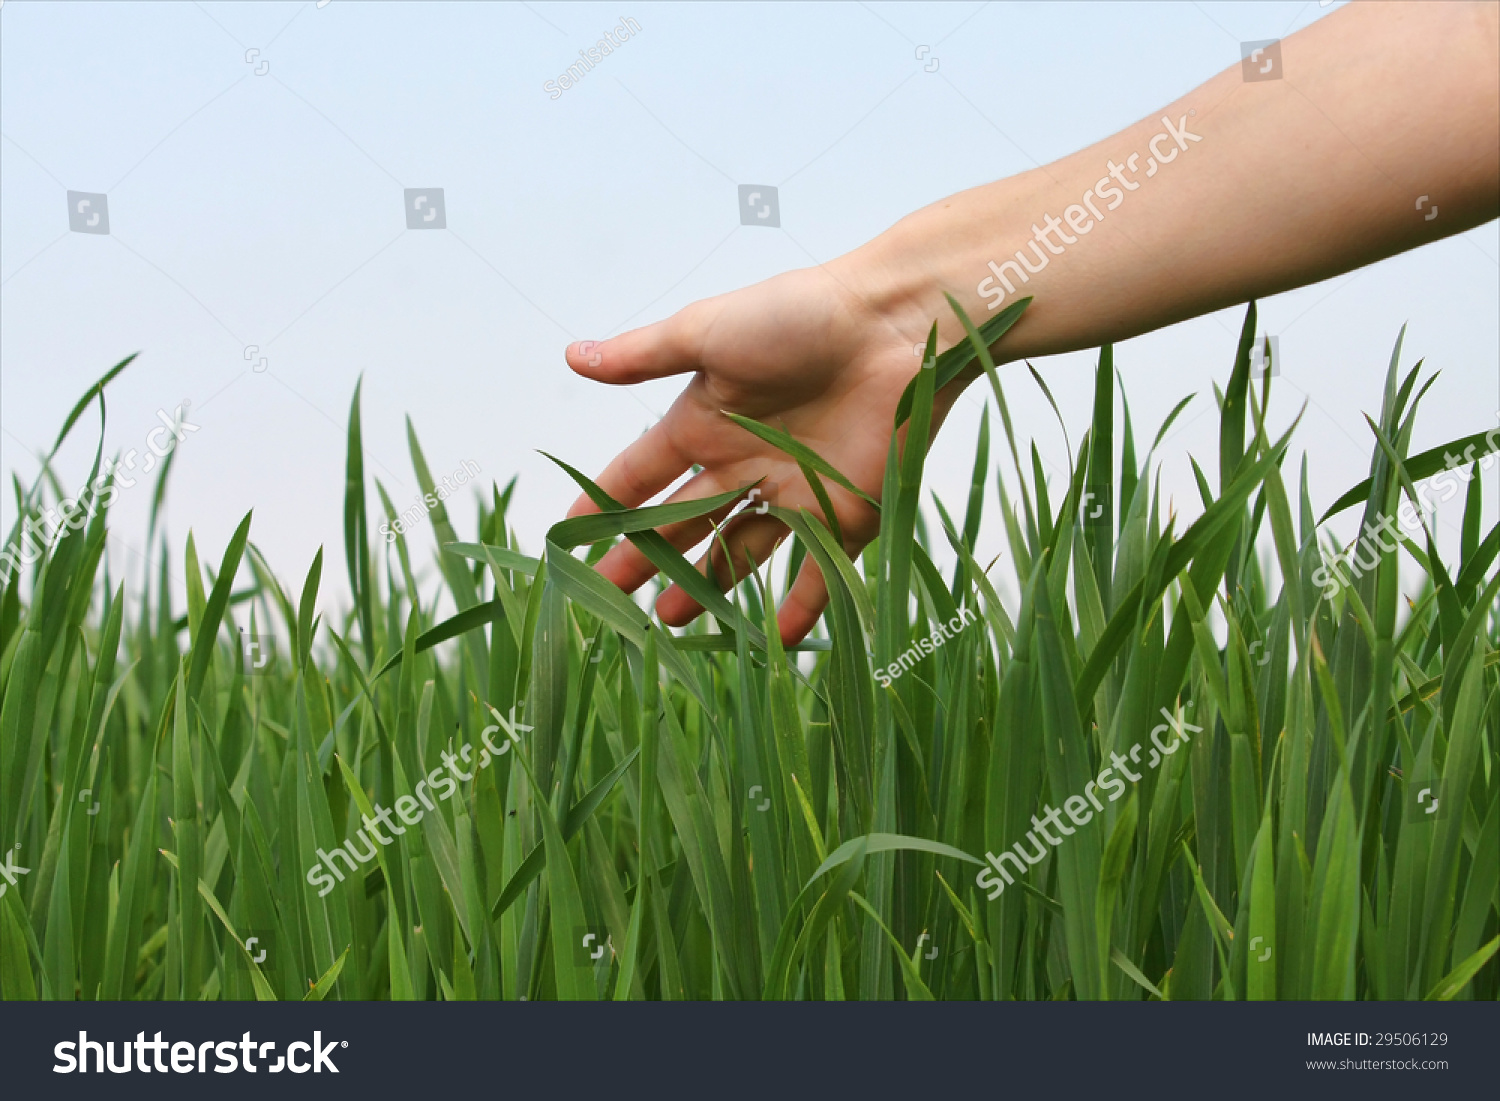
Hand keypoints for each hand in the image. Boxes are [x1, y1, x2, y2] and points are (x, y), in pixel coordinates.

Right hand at [563, 254, 956, 644]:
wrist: (898, 324)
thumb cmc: (802, 314)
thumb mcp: (709, 331)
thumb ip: (643, 354)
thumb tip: (572, 357)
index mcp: (705, 421)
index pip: (640, 475)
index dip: (604, 506)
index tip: (568, 543)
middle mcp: (744, 462)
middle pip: (682, 522)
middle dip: (644, 558)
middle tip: (608, 598)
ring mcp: (793, 493)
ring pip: (738, 552)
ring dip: (706, 586)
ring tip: (669, 621)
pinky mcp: (845, 514)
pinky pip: (817, 572)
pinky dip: (797, 608)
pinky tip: (772, 641)